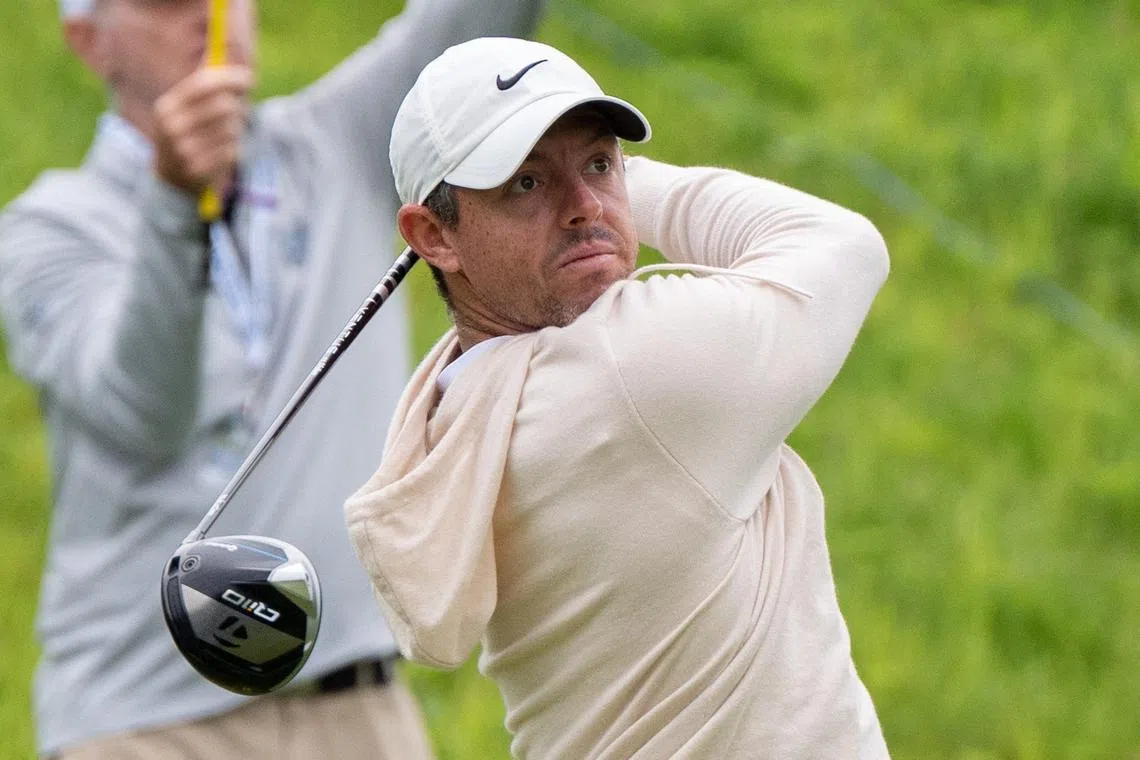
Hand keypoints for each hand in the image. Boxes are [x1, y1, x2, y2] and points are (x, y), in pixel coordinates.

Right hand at [152, 65, 253, 194]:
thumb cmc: (188, 130)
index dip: (230, 78)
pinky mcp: (196, 169)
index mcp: (168, 105)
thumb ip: (205, 82)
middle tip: (240, 110)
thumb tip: (222, 49)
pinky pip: (230, 151)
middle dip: (238, 107)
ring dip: (235, 130)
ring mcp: (182, 150)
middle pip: (224, 106)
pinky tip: (220, 153)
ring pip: (231, 130)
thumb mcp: (188, 106)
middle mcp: (171, 126)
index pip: (204, 83)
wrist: (171, 175)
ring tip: (224, 135)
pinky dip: (231, 150)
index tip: (250, 78)